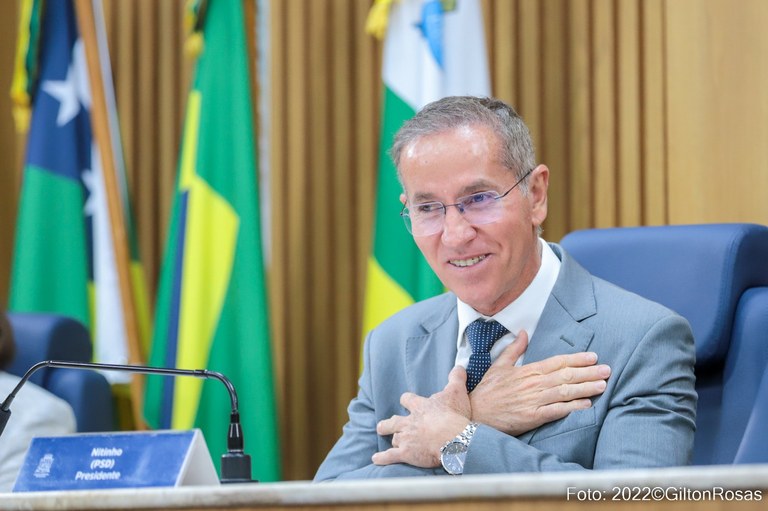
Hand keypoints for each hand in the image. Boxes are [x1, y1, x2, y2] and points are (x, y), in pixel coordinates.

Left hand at [372, 367, 470, 467]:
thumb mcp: (456, 392)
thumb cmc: (454, 415)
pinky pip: (390, 456)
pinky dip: (382, 458)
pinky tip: (376, 459)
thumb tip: (459, 365)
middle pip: (394, 421)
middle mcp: (409, 422)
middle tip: (384, 425)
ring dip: (393, 440)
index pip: (407, 399)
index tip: (405, 401)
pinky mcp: (406, 453)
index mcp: (419, 407)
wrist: (454, 439)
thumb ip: (456, 377)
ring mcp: (406, 438)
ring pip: (394, 438)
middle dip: (389, 423)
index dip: (406, 400)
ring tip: (391, 442)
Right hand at [470, 330, 610, 435]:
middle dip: (588, 372)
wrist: (475, 415)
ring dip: (585, 388)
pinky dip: (572, 407)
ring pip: (565, 392)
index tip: (592, 356)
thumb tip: (523, 332)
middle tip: (607, 369)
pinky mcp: (532, 417)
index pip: (556, 362)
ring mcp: (534, 400)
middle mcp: (533, 384)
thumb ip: (513, 349)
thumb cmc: (487, 391)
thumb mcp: (498, 366)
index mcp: (527, 371)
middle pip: (566, 376)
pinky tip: (586, 404)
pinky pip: (556, 411)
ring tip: (602, 385)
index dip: (576, 359)